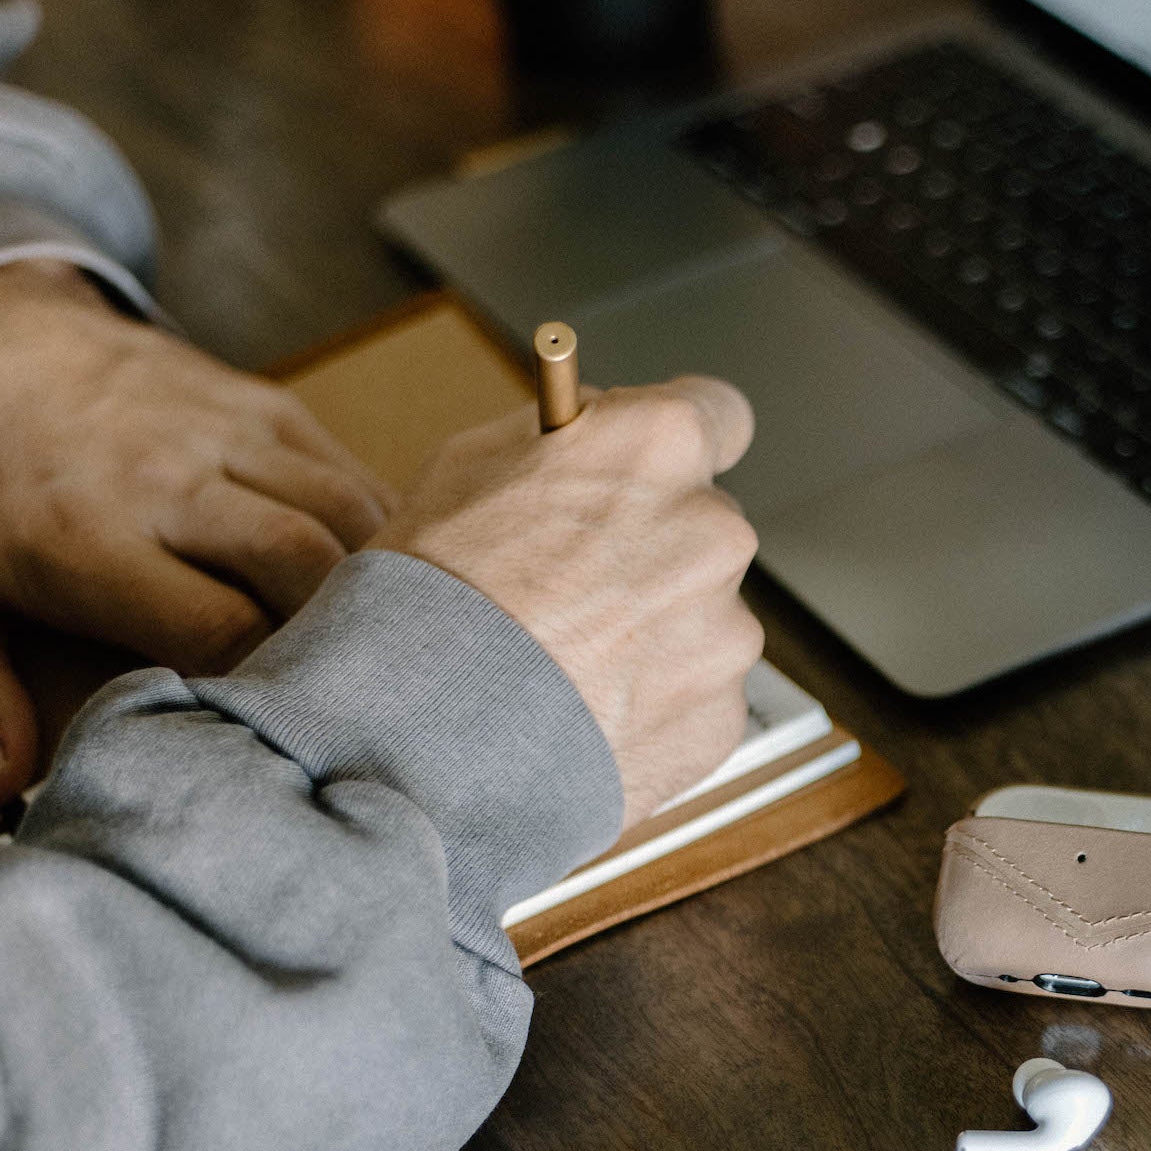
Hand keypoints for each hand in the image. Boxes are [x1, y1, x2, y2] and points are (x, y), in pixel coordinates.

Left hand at [0, 260, 391, 807]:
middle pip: (305, 564)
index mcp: (89, 533)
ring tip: (369, 648)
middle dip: (334, 638)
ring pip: (348, 513)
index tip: (258, 726)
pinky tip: (371, 587)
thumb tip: (4, 783)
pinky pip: (354, 476)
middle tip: (330, 691)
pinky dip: (380, 536)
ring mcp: (229, 432)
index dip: (254, 685)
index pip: (218, 625)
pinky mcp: (269, 408)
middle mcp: (170, 476)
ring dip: (373, 586)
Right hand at [376, 379, 762, 830]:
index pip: (718, 414)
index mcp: (660, 447)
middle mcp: (713, 530)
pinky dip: (653, 702)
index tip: (654, 468)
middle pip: (703, 526)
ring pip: (702, 616)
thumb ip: (563, 438)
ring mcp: (726, 630)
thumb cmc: (433, 597)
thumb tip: (595, 433)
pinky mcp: (721, 713)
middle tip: (574, 586)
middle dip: (654, 548)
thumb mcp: (469, 464)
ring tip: (566, 662)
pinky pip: (696, 694)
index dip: (677, 446)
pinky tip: (584, 709)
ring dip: (654, 631)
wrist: (423, 735)